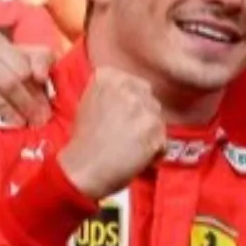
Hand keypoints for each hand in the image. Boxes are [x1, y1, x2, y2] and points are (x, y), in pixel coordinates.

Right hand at [57, 67, 165, 199]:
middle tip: (128, 132)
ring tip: (131, 147)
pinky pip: (162, 141)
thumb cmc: (82, 141)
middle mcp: (128, 87)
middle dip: (142, 114)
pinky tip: (136, 158)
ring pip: (157, 119)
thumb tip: (127, 95)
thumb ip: (110, 92)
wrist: (83, 168)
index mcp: (108, 77)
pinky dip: (154, 152)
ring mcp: (144, 108)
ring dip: (149, 133)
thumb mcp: (88, 103)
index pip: (133, 83)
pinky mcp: (155, 130)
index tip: (121, 115)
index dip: (131, 102)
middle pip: (148, 98)